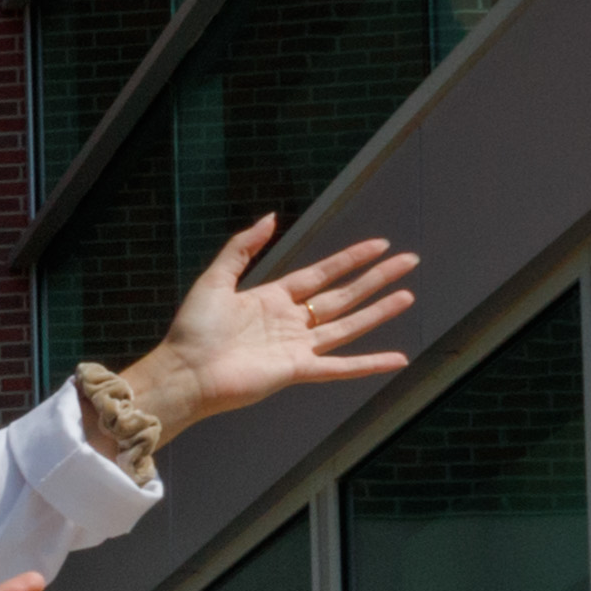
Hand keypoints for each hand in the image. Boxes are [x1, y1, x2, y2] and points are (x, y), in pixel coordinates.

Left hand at [125, 218, 417, 430]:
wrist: (182, 373)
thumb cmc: (191, 331)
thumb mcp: (215, 280)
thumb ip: (242, 248)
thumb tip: (270, 216)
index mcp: (271, 299)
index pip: (321, 274)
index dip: (351, 259)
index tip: (380, 245)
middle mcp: (289, 323)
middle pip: (342, 296)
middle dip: (376, 279)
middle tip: (408, 261)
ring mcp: (295, 347)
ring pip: (347, 326)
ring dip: (378, 311)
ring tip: (407, 296)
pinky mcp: (296, 371)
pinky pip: (340, 367)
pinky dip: (369, 364)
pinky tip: (398, 359)